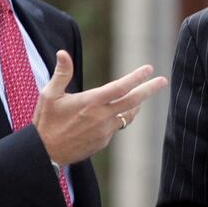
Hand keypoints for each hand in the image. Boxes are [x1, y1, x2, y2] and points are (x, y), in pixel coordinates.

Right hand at [32, 50, 167, 164]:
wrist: (44, 153)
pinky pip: (115, 128)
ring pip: (127, 116)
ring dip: (135, 105)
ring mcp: (104, 131)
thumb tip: (63, 52)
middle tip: (163, 81)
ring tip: (140, 97)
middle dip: (150, 89)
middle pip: (133, 101)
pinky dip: (118, 118)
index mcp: (91, 102)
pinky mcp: (102, 143)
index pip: (121, 86)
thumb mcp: (49, 95)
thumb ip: (61, 73)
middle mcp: (101, 117)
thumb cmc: (46, 121)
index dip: (137, 77)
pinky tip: (113, 114)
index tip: (149, 69)